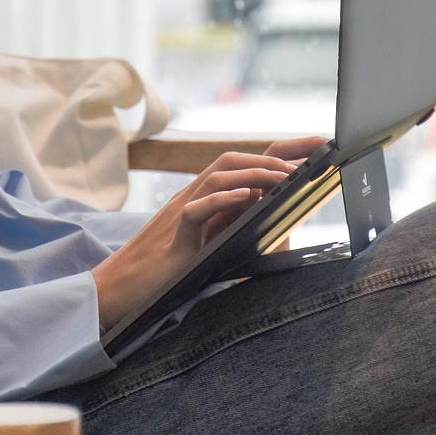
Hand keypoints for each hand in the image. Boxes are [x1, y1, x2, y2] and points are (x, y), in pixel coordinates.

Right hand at [91, 136, 325, 331]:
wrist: (120, 289)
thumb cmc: (165, 271)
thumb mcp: (207, 246)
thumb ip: (234, 229)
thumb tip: (276, 222)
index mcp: (206, 198)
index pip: (244, 164)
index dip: (279, 151)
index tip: (315, 145)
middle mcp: (194, 196)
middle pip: (234, 159)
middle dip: (275, 154)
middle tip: (312, 157)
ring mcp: (181, 211)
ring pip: (217, 176)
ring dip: (255, 172)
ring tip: (287, 175)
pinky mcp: (173, 235)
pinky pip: (196, 209)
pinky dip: (221, 199)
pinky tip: (245, 198)